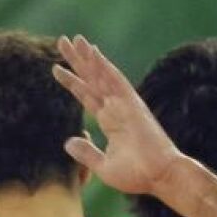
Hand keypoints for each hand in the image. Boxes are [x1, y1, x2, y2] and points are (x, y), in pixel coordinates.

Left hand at [52, 35, 186, 195]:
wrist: (160, 176)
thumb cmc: (137, 175)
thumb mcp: (104, 166)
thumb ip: (86, 153)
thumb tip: (68, 141)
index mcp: (110, 121)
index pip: (87, 96)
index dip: (72, 81)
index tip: (56, 68)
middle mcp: (116, 108)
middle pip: (91, 79)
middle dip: (76, 61)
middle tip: (62, 41)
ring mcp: (124, 104)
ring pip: (100, 74)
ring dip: (86, 57)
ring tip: (72, 39)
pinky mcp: (132, 103)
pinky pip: (114, 79)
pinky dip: (103, 65)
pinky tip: (91, 51)